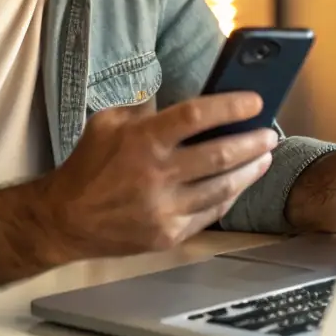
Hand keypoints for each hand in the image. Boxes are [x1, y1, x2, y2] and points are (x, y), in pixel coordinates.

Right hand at [38, 92, 277, 259]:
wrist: (65, 219)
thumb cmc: (89, 164)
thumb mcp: (108, 123)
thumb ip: (145, 111)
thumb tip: (189, 106)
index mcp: (142, 140)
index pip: (197, 116)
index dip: (231, 107)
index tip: (256, 101)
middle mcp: (157, 174)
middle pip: (219, 154)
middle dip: (252, 142)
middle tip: (270, 133)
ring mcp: (164, 208)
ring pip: (222, 187)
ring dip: (249, 170)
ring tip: (265, 157)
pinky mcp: (168, 234)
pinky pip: (210, 213)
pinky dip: (230, 196)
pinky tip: (240, 183)